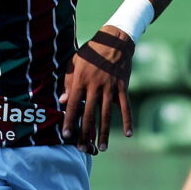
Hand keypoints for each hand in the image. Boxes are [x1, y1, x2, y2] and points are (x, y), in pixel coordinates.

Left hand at [59, 26, 133, 153]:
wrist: (115, 40)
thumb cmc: (92, 51)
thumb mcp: (75, 62)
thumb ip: (68, 81)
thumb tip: (62, 101)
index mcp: (81, 80)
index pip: (72, 104)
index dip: (69, 120)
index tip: (66, 135)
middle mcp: (95, 86)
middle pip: (89, 114)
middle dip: (86, 133)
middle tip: (83, 149)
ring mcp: (110, 87)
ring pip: (106, 114)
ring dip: (104, 133)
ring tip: (102, 148)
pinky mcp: (123, 87)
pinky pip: (125, 107)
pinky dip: (127, 120)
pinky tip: (128, 134)